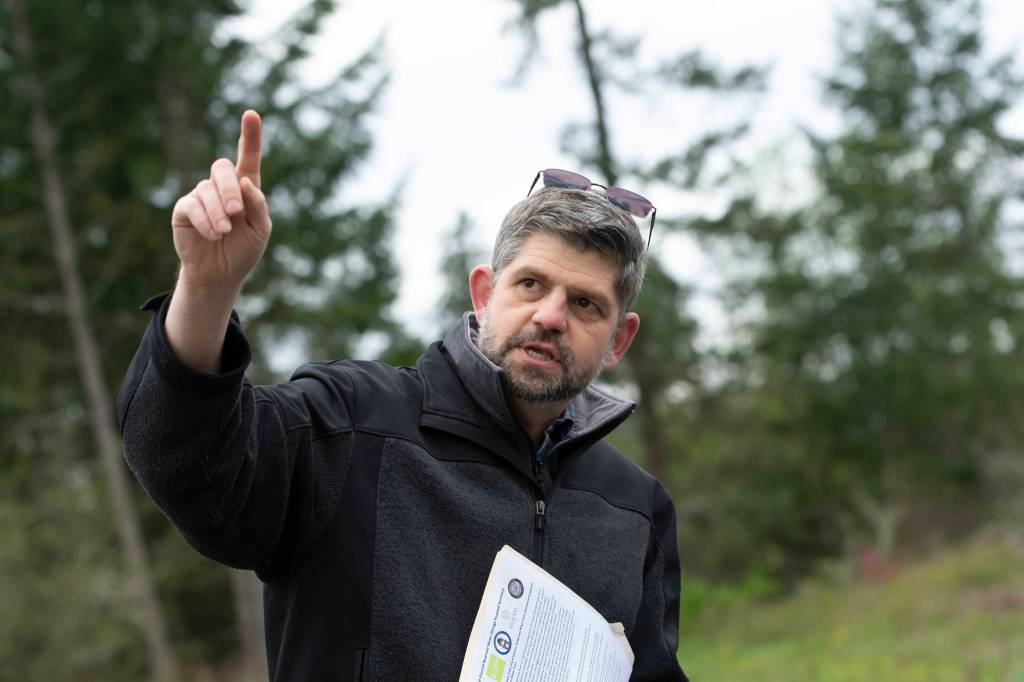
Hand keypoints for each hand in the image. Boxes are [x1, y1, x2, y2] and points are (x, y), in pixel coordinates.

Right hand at [170, 110, 270, 291]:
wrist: (221, 274)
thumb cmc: (243, 250)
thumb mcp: (260, 230)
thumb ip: (258, 205)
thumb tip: (246, 181)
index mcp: (245, 188)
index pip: (248, 157)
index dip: (249, 135)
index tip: (251, 114)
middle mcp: (222, 187)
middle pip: (223, 168)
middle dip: (230, 189)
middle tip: (235, 212)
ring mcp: (201, 195)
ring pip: (208, 189)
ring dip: (218, 213)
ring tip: (224, 233)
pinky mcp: (185, 208)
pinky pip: (192, 205)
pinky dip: (205, 220)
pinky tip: (213, 234)